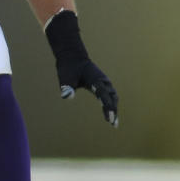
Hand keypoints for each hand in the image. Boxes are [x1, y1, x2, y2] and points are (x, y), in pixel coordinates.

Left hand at [45, 10, 118, 126]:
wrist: (72, 57)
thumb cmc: (68, 68)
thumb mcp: (65, 77)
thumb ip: (66, 87)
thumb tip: (67, 96)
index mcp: (95, 79)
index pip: (103, 95)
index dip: (107, 107)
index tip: (109, 119)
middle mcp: (103, 81)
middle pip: (111, 98)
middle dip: (113, 110)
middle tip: (113, 124)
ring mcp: (104, 82)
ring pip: (113, 97)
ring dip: (114, 108)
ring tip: (113, 122)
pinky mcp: (103, 84)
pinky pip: (110, 95)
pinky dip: (111, 104)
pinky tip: (110, 113)